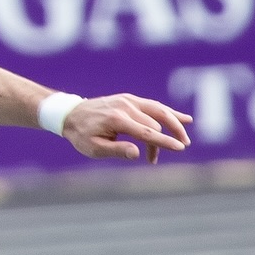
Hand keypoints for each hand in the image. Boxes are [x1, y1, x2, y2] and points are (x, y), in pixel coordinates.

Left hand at [62, 95, 191, 163]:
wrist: (70, 114)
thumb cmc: (82, 135)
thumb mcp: (93, 148)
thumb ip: (116, 150)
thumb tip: (137, 153)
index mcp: (117, 120)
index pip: (147, 132)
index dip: (164, 141)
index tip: (180, 148)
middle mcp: (125, 107)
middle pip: (155, 124)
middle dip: (162, 141)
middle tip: (166, 155)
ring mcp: (129, 100)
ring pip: (160, 110)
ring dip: (175, 124)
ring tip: (184, 139)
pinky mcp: (130, 99)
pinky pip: (154, 105)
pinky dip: (169, 112)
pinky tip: (184, 119)